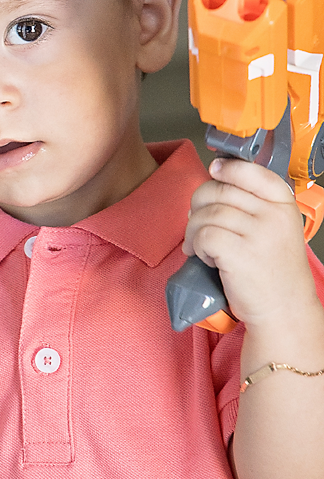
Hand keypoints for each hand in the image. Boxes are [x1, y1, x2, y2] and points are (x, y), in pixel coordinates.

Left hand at [182, 158, 315, 325]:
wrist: (284, 309)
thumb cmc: (273, 272)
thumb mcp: (275, 229)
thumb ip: (252, 207)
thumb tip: (210, 189)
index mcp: (283, 204)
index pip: (251, 171)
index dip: (226, 169)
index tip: (214, 171)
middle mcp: (273, 215)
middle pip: (219, 190)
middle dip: (198, 206)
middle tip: (196, 225)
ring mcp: (258, 234)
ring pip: (206, 214)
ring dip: (193, 231)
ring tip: (200, 248)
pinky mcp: (239, 254)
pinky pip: (204, 235)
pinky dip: (197, 247)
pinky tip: (207, 258)